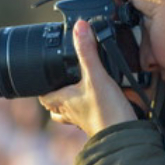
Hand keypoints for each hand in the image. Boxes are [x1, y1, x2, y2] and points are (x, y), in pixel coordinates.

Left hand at [38, 19, 136, 136]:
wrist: (124, 137)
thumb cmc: (106, 112)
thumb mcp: (96, 76)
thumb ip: (87, 51)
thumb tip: (79, 27)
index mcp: (64, 101)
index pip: (43, 96)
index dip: (41, 87)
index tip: (41, 76)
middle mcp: (71, 112)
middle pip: (54, 106)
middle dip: (55, 94)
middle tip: (59, 81)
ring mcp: (84, 119)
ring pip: (70, 113)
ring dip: (71, 103)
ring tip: (77, 90)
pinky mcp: (99, 123)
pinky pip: (89, 115)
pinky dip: (91, 107)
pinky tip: (100, 99)